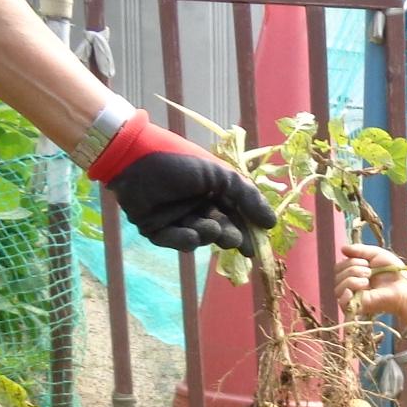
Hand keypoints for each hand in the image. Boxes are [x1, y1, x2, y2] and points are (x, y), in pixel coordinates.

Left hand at [90, 118, 273, 251]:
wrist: (135, 158)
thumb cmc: (179, 160)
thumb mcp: (220, 174)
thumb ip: (247, 196)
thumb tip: (271, 224)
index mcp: (213, 191)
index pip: (236, 215)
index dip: (247, 231)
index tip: (255, 248)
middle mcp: (196, 205)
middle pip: (220, 230)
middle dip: (228, 236)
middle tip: (231, 239)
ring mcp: (177, 218)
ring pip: (200, 237)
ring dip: (208, 235)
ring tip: (208, 227)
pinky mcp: (156, 229)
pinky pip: (176, 242)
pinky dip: (185, 241)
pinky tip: (191, 234)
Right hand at [336, 243, 406, 322]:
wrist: (404, 289)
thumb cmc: (393, 272)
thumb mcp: (376, 254)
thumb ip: (359, 250)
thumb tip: (342, 248)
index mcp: (354, 272)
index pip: (339, 265)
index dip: (350, 261)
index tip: (367, 263)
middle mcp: (350, 285)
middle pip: (337, 273)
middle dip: (352, 268)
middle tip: (369, 273)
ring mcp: (352, 297)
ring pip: (338, 285)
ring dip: (352, 279)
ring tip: (368, 281)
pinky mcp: (356, 307)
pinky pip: (341, 301)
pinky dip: (345, 294)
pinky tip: (353, 292)